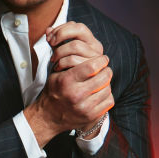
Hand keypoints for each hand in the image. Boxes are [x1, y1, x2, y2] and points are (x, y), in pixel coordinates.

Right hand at [24, 21, 113, 146]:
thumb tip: (74, 40)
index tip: (103, 59)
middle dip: (106, 70)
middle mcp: (76, 95)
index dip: (101, 60)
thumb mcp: (55, 73)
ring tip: (101, 81)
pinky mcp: (91, 116)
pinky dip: (107, 95)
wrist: (48, 117)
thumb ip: (67, 59)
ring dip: (107, 83)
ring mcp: (85, 108)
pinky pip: (109, 101)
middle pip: (104, 77)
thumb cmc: (54, 91)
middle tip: (104, 69)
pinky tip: (100, 92)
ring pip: (107, 88)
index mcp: (66, 82)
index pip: (92, 66)